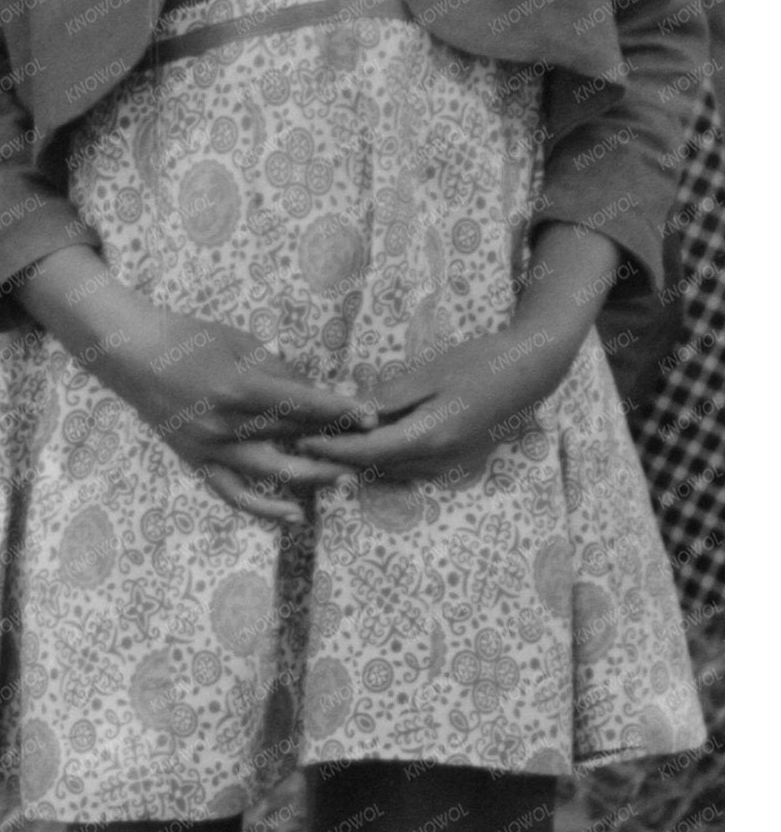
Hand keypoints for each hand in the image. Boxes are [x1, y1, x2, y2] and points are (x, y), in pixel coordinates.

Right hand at [21, 248, 373, 526]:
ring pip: (272, 469)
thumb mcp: (239, 341)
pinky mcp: (197, 461)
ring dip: (313, 476)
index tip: (371, 417)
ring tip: (346, 480)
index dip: (340, 410)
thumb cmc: (188, 338)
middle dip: (334, 441)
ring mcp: (210, 446)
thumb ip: (278, 369)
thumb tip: (315, 392)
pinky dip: (264, 509)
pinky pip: (233, 493)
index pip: (302, 403)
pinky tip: (294, 517)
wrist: (132, 354)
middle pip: (292, 436)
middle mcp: (225, 421)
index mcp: (238, 385)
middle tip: (368, 448)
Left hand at [297, 224, 617, 480]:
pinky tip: (363, 441)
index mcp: (430, 437)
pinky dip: (382, 456)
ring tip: (322, 442)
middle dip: (337, 457)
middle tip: (300, 443)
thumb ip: (389, 397)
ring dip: (358, 459)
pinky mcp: (455, 457)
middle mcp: (438, 459)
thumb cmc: (480, 363)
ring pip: (391, 468)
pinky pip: (409, 464)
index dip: (331, 448)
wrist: (531, 371)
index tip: (300, 440)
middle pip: (375, 465)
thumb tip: (352, 410)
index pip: (367, 451)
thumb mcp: (428, 373)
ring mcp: (450, 462)